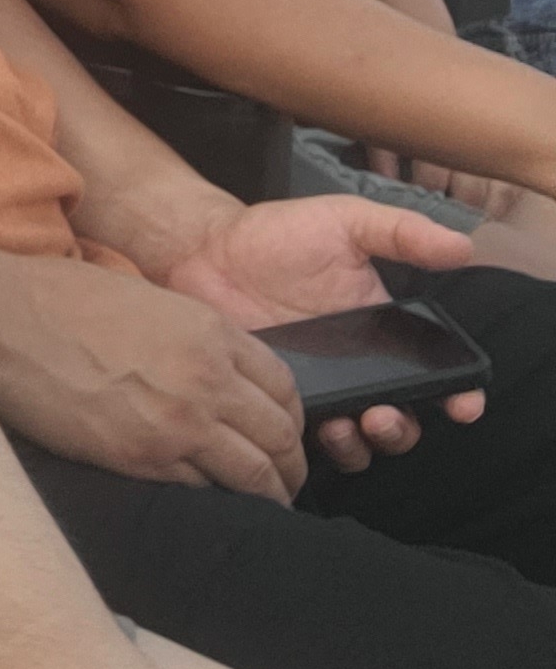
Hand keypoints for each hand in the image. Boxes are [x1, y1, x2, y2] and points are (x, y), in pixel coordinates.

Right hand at [0, 257, 308, 499]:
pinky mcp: (142, 459)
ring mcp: (178, 425)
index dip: (292, 417)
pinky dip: (214, 499)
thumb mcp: (147, 302)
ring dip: (267, 493)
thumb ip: (192, 338)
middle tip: (287, 479)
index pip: (284, 386)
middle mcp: (207, 380)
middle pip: (279, 436)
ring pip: (253, 474)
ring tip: (266, 504)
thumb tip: (213, 371)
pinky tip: (212, 504)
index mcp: (210, 332)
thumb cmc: (60, 300)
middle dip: (290, 464)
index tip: (286, 433)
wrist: (4, 322)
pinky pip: (201, 491)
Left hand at [164, 195, 485, 472]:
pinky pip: (304, 440)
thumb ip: (402, 232)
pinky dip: (313, 446)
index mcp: (384, 333)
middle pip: (401, 422)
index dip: (458, 396)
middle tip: (385, 415)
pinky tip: (309, 426)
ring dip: (363, 445)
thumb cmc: (278, 235)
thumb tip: (462, 246)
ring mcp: (320, 391)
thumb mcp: (346, 222)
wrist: (206, 251)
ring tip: (350, 423)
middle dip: (402, 429)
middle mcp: (359, 370)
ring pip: (359, 443)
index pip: (435, 376)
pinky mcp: (278, 404)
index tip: (462, 403)